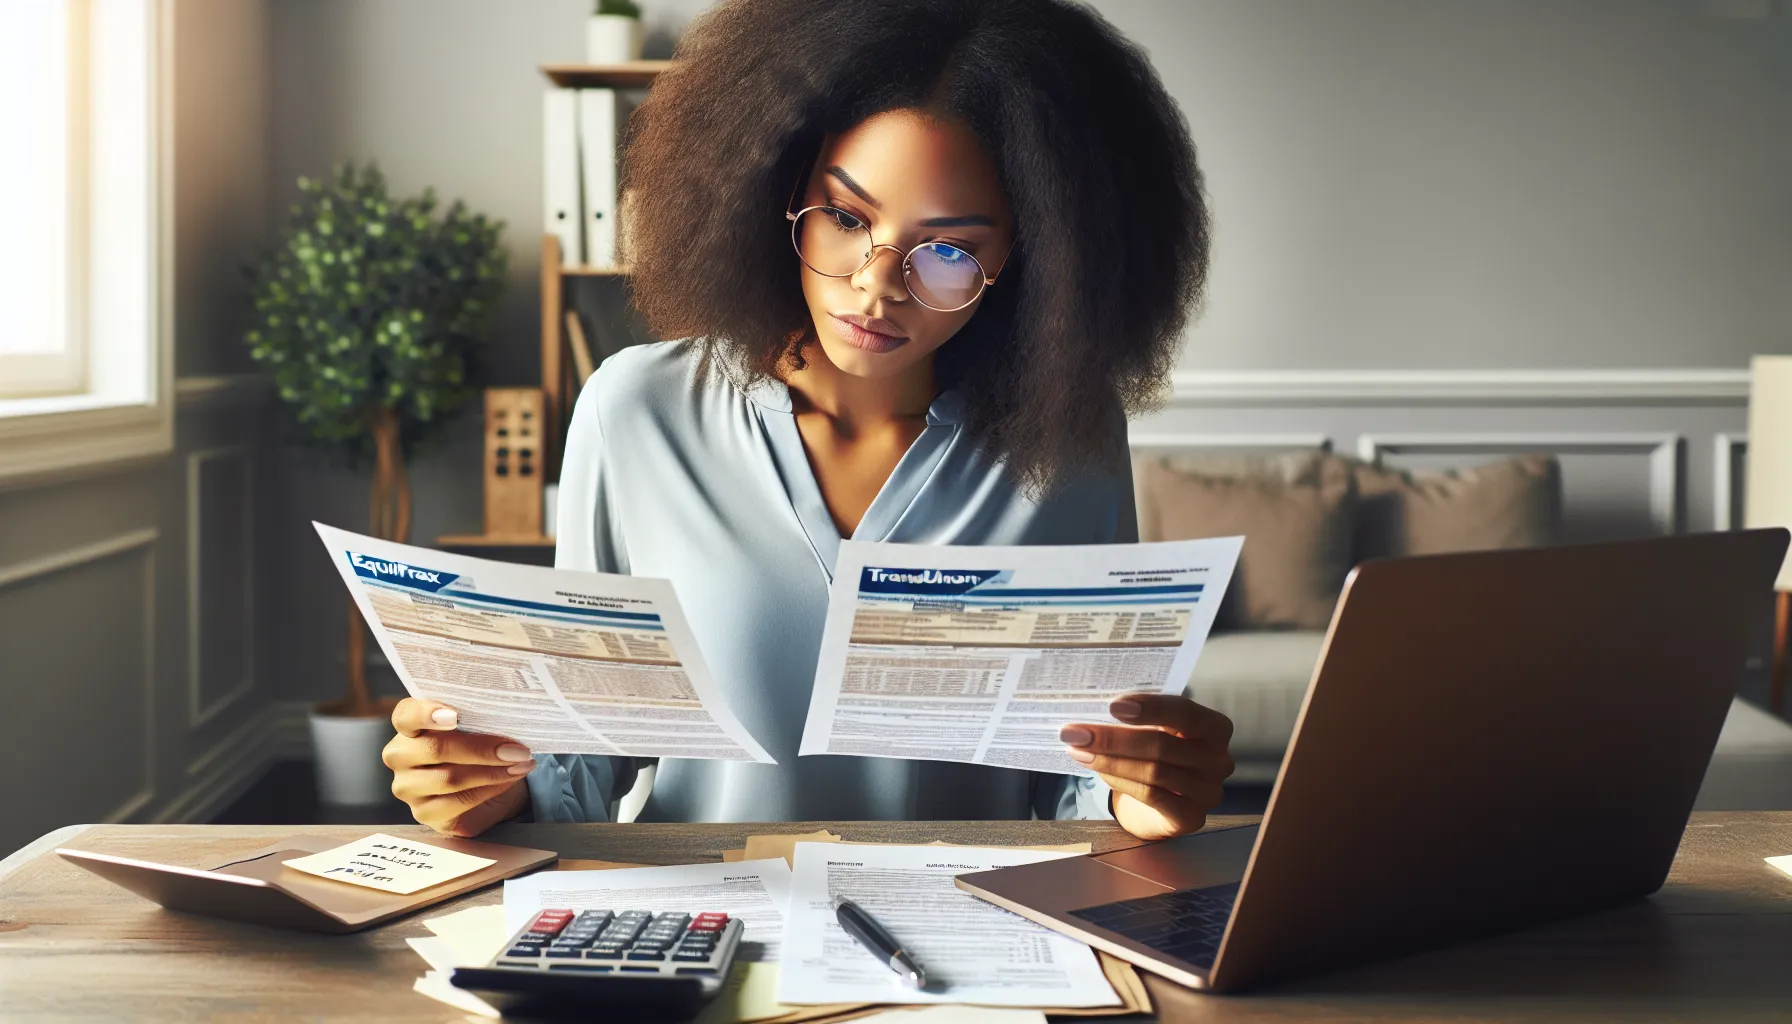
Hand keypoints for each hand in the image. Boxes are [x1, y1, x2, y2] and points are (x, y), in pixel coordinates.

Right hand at [384, 698, 534, 836]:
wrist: (483, 786)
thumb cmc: (475, 747)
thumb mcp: (474, 727)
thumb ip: (476, 719)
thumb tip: (505, 717)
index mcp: (407, 725)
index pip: (406, 715)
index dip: (427, 713)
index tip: (455, 715)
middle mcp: (400, 755)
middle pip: (434, 749)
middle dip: (480, 749)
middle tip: (516, 749)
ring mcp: (407, 787)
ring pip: (449, 778)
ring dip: (491, 771)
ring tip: (520, 763)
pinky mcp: (423, 812)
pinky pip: (457, 802)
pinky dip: (489, 789)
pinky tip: (509, 780)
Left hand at [1059, 694, 1234, 840]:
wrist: (1163, 801)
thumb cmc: (1159, 754)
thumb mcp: (1158, 729)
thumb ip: (1140, 718)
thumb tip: (1097, 709)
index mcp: (1214, 727)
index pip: (1184, 712)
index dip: (1149, 708)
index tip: (1113, 706)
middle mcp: (1218, 759)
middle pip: (1162, 745)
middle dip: (1113, 738)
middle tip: (1075, 733)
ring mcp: (1208, 791)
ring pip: (1153, 772)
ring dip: (1109, 761)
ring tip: (1079, 751)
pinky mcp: (1191, 817)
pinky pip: (1151, 796)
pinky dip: (1121, 781)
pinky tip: (1099, 772)